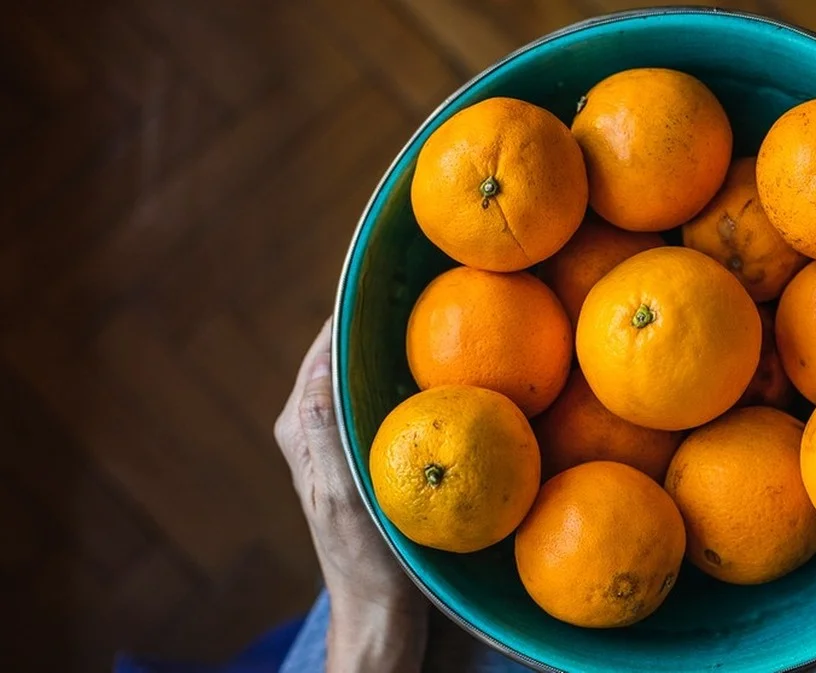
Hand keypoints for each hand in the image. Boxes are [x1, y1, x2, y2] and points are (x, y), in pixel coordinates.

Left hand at [275, 318, 428, 671]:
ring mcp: (338, 437)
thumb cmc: (366, 558)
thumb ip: (326, 433)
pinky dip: (404, 378)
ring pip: (362, 374)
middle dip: (376, 321)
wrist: (380, 607)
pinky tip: (441, 369)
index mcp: (299, 426)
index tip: (393, 277)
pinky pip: (379, 398)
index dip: (352, 311)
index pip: (322, 349)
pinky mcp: (363, 450)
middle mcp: (312, 425)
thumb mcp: (345, 495)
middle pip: (342, 354)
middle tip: (427, 287)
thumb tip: (322, 366)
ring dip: (392, 348)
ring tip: (437, 315)